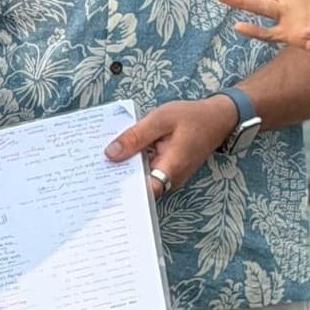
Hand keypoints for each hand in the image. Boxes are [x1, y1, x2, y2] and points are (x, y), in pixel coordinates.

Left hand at [104, 94, 238, 196]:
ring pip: (141, 178)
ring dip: (124, 168)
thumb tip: (110, 153)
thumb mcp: (160, 119)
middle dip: (117, 177)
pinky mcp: (167, 171)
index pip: (142, 192)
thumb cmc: (192, 117)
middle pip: (138, 186)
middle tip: (92, 168)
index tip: (100, 183)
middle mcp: (170, 179)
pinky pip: (146, 170)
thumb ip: (135, 137)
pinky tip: (119, 151)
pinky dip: (133, 162)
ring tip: (99, 160)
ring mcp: (169, 177)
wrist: (217, 119)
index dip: (121, 190)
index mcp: (170, 169)